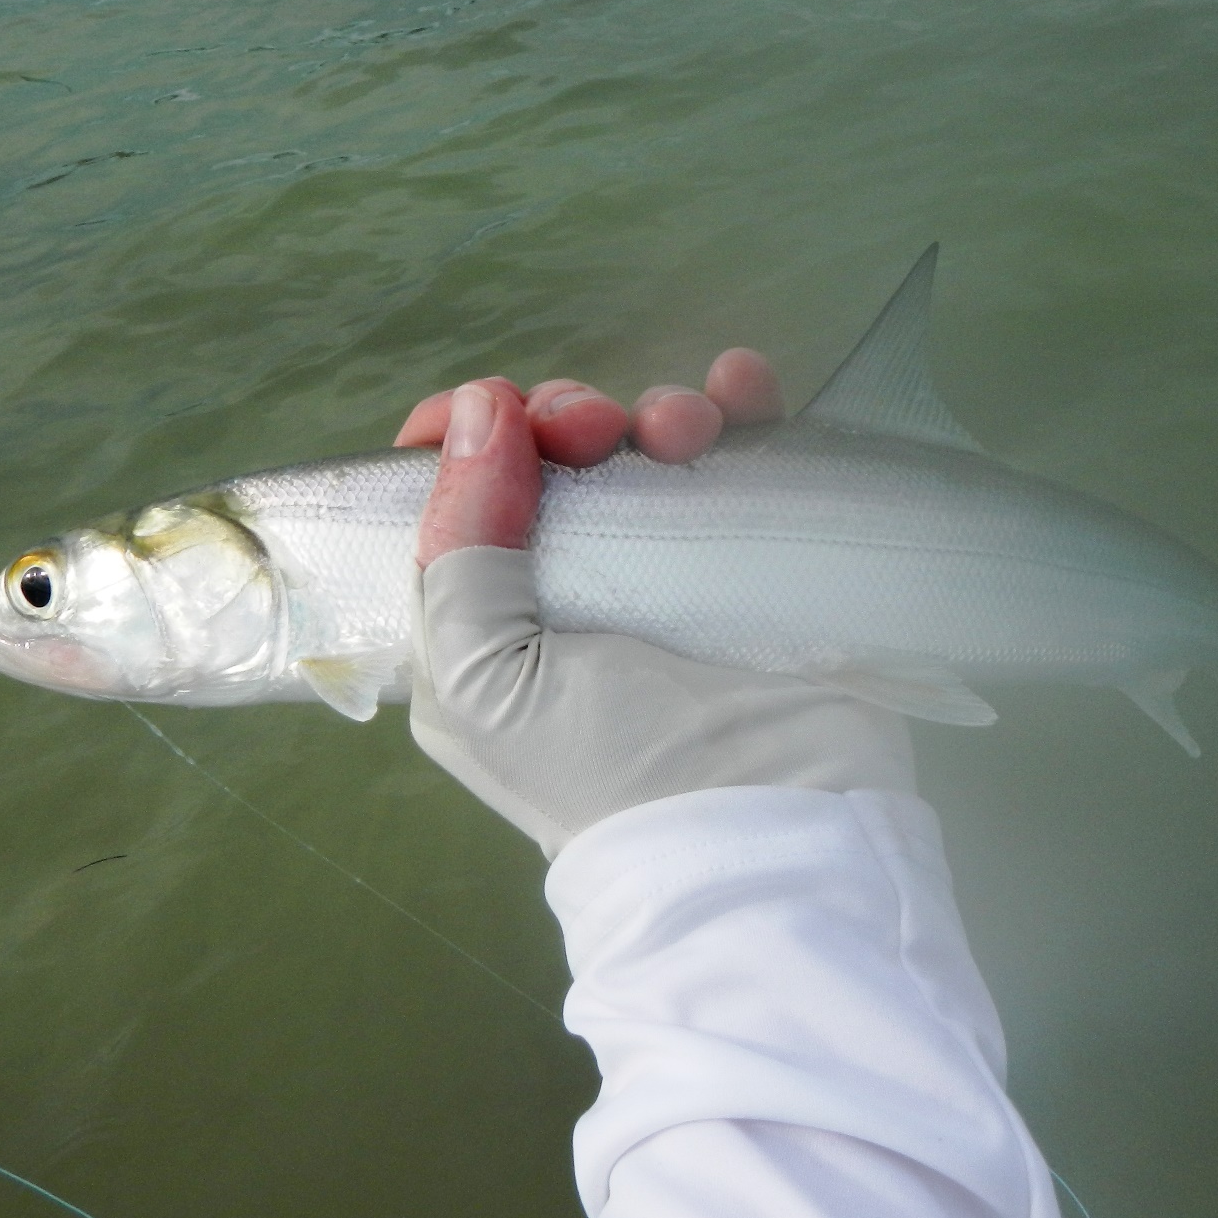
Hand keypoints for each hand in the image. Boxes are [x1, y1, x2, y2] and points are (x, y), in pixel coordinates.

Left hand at [392, 351, 913, 857]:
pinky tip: (746, 386)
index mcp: (480, 626)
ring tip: (689, 430)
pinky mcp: (754, 554)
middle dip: (567, 417)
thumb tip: (477, 408)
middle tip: (599, 431)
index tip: (500, 411)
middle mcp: (566, 588)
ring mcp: (665, 569)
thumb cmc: (610, 768)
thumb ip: (458, 547)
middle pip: (547, 455)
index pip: (443, 499)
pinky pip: (739, 452)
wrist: (773, 831)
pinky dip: (738, 402)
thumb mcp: (488, 682)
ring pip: (642, 443)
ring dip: (658, 412)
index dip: (461, 435)